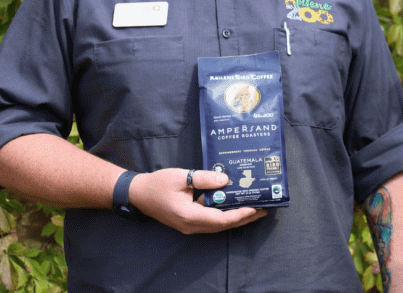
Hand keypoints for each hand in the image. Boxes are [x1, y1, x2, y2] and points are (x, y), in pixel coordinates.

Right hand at [129, 168, 266, 234]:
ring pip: (217, 225)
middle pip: (222, 226)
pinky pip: (210, 222)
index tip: (255, 208)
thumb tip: (225, 180)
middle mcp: (190, 225)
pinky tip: (234, 206)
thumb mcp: (181, 177)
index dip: (239, 215)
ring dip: (236, 218)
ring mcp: (189, 226)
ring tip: (254, 209)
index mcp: (189, 215)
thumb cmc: (158, 184)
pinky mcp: (188, 222)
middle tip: (264, 210)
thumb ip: (204, 179)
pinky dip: (224, 216)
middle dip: (244, 218)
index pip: (220, 220)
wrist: (138, 194)